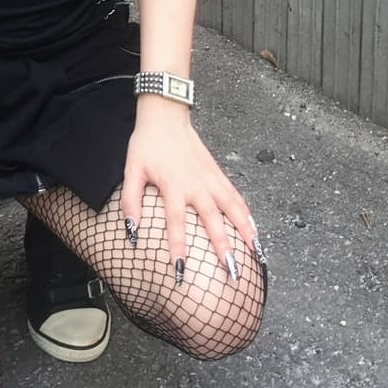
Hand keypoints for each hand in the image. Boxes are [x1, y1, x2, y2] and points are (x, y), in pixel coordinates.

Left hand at [120, 96, 260, 281]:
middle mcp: (196, 184)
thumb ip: (131, 201)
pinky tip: (254, 229)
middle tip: (232, 270)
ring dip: (245, 231)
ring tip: (257, 253)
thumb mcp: (132, 171)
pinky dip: (246, 213)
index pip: (175, 221)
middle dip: (223, 246)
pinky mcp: (218, 173)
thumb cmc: (147, 145)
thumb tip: (131, 231)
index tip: (182, 269)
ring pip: (232, 207)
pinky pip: (236, 196)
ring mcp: (210, 178)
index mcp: (173, 185)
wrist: (165, 117)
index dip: (178, 245)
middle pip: (212, 219)